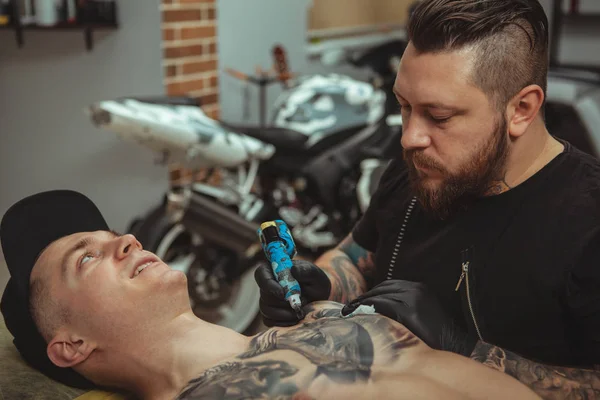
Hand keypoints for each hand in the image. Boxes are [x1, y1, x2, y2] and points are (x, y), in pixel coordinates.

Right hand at [254, 260, 330, 326]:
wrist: (319, 298)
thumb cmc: (314, 282)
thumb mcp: (314, 274)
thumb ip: (305, 270)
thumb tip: (293, 270)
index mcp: (274, 270)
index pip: (261, 274)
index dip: (268, 285)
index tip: (282, 293)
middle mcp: (267, 286)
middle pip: (264, 295)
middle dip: (282, 303)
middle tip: (299, 304)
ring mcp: (267, 301)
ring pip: (265, 310)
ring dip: (284, 314)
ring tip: (300, 312)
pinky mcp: (270, 315)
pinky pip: (269, 321)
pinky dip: (283, 322)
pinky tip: (295, 318)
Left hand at [341, 280, 475, 353]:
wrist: (455, 346)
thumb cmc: (435, 335)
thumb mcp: (419, 313)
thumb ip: (403, 306)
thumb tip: (375, 307)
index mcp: (420, 287)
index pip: (389, 284)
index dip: (372, 292)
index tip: (358, 301)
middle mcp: (416, 288)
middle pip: (382, 287)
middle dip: (364, 296)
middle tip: (350, 306)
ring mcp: (413, 298)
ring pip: (379, 295)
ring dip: (362, 302)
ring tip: (350, 311)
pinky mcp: (409, 310)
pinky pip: (380, 304)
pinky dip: (366, 308)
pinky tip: (357, 314)